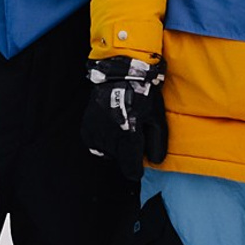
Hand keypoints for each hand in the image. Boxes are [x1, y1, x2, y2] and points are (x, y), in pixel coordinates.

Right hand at [83, 56, 166, 182]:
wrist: (117, 74)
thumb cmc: (141, 94)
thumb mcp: (156, 117)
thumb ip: (158, 142)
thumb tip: (156, 161)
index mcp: (128, 138)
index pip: (131, 170)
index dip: (137, 168)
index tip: (140, 163)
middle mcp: (110, 139)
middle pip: (121, 161)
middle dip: (128, 152)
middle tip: (134, 131)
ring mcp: (96, 135)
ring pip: (109, 153)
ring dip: (116, 145)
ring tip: (122, 124)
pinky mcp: (87, 130)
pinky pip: (97, 144)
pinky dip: (104, 138)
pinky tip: (111, 124)